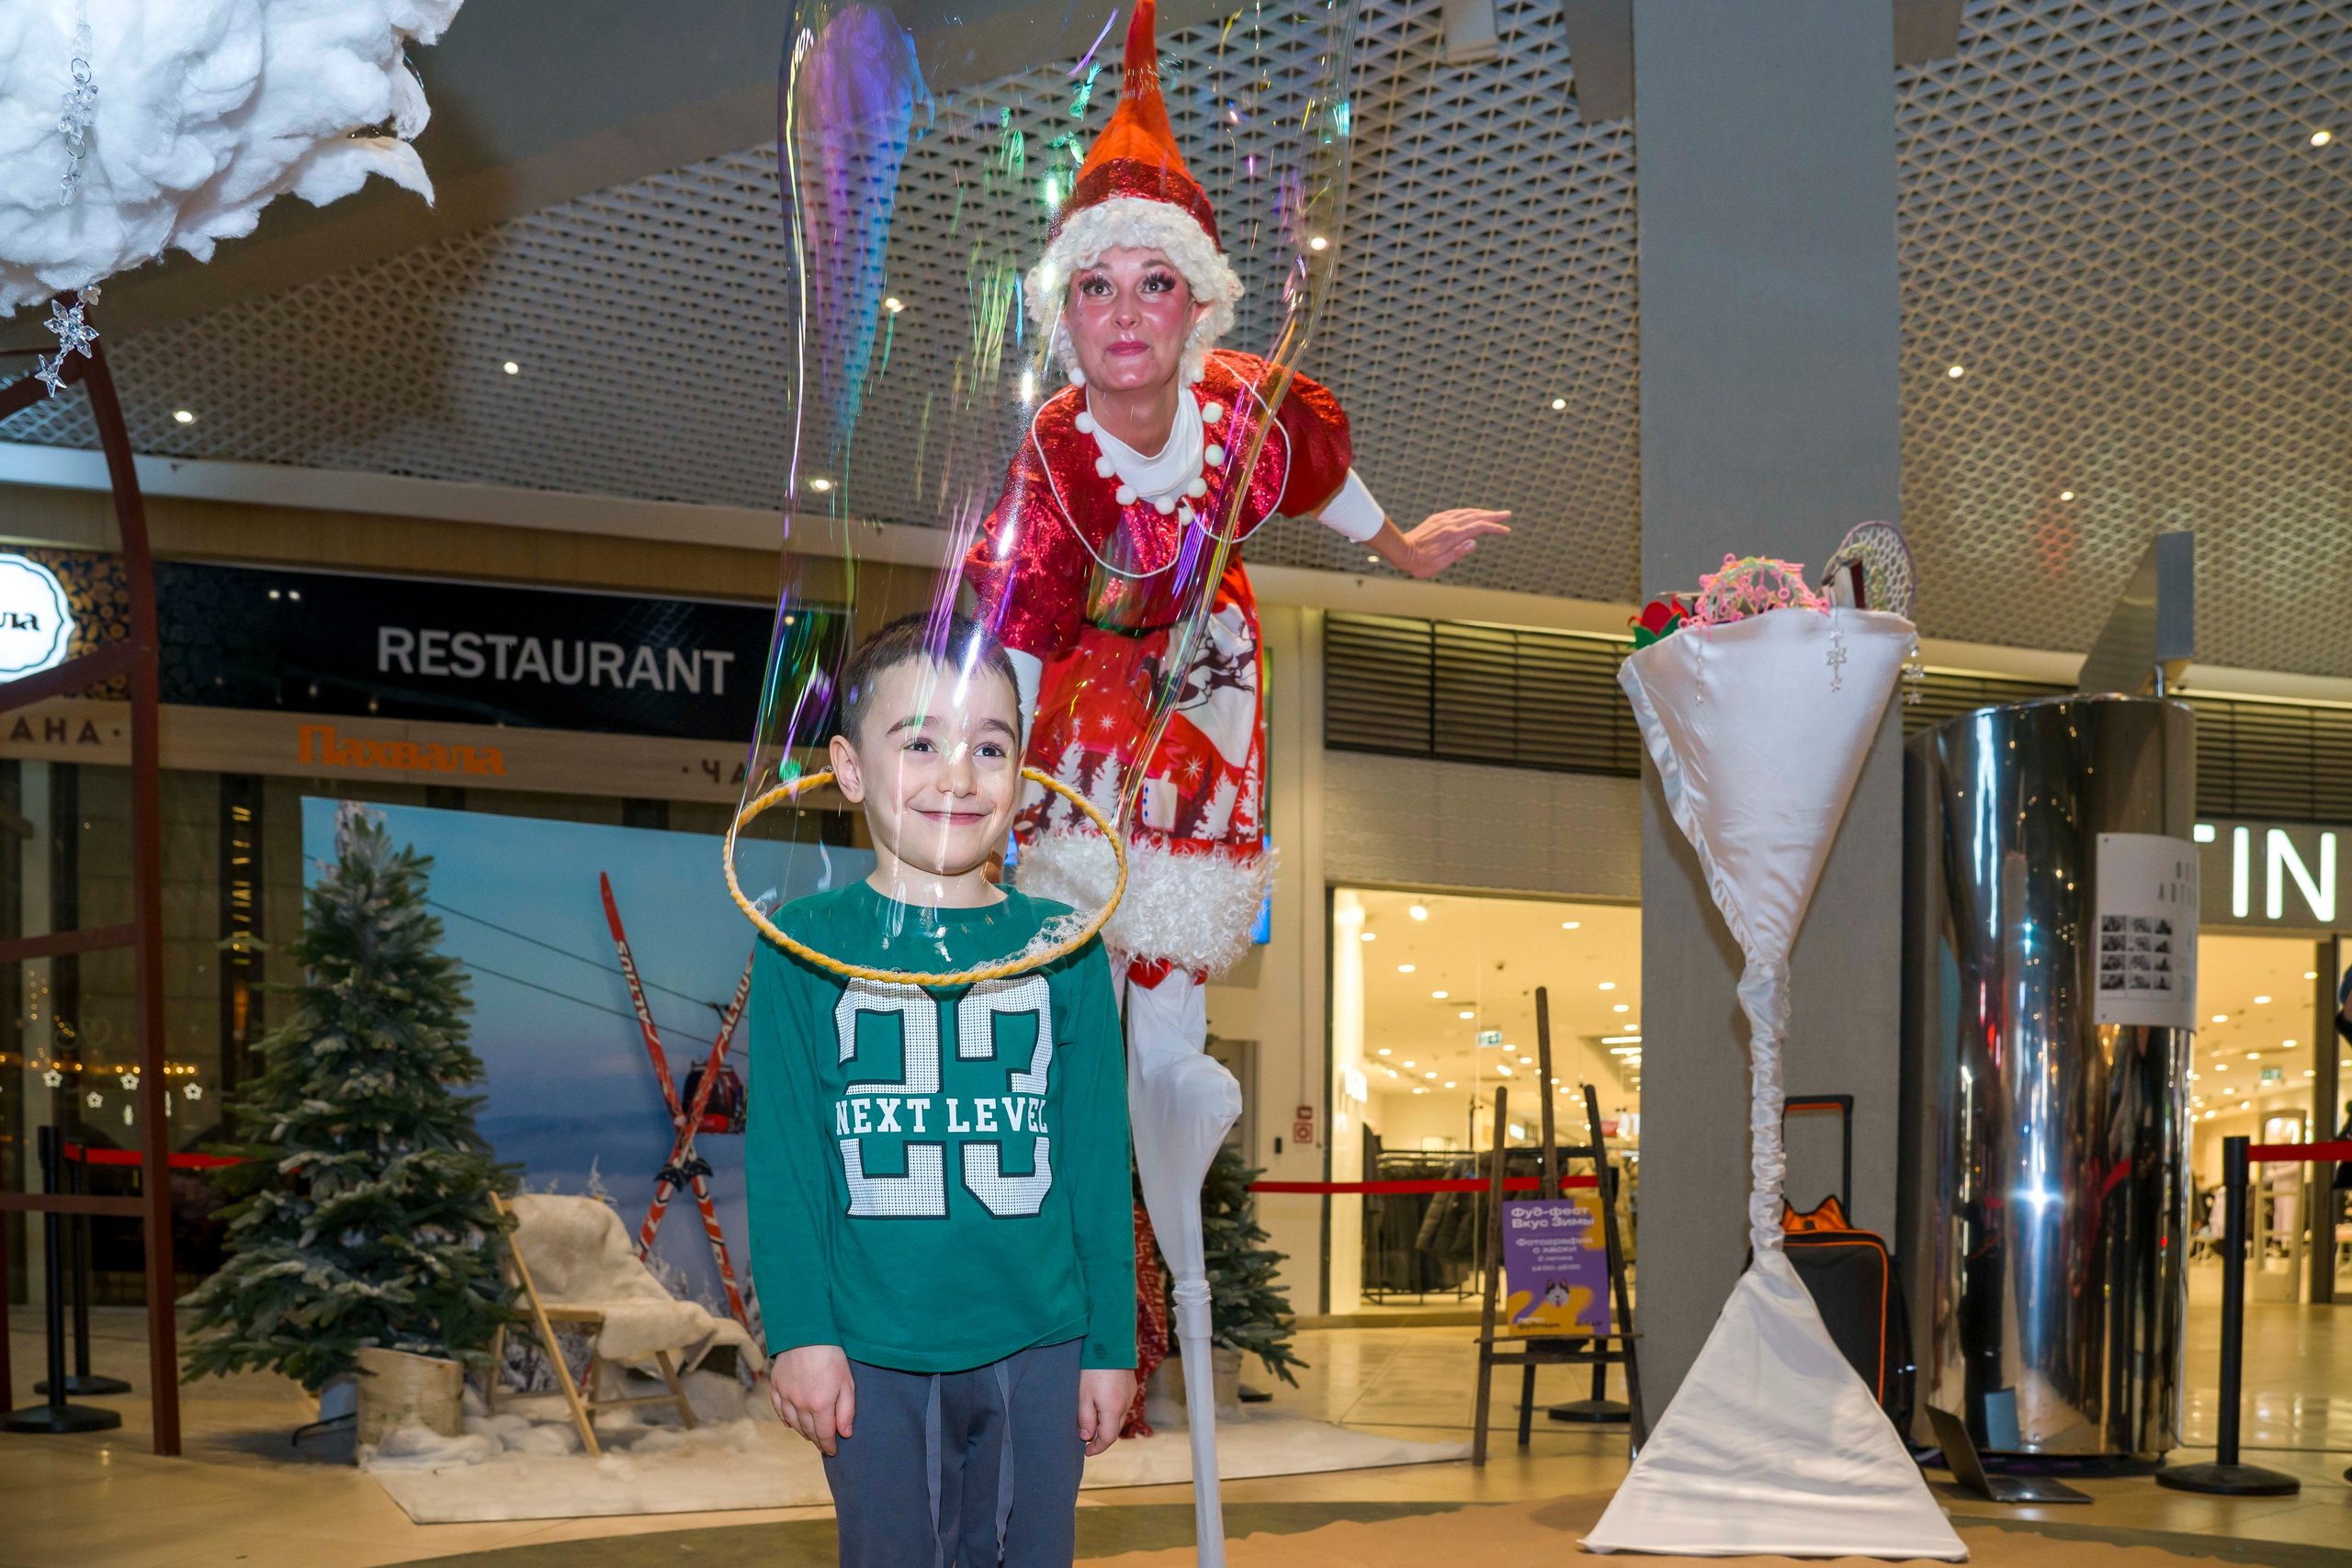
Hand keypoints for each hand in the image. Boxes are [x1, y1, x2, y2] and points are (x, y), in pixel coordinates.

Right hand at [769, 1344, 855, 1455]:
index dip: (829, 1446)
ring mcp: (786, 1396)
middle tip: (823, 1445)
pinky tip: (791, 1423)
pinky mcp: (776, 1387)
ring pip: (794, 1423)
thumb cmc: (831, 1356)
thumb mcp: (847, 1383)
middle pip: (808, 1431)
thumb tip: (845, 1434)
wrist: (806, 1333)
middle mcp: (800, 1405)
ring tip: (810, 1436)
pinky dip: (786, 1419)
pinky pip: (779, 1410)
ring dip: (803, 1432)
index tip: (833, 1452)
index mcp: (820, 1406)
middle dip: (817, 1440)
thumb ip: (846, 1411)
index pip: (824, 1434)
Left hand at [1077, 1367, 1136, 1456]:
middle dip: (1101, 1437)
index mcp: (1113, 1410)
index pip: (1108, 1438)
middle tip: (1086, 1439)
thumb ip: (1086, 1418)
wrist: (1110, 1342)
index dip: (1097, 1448)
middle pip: (1115, 1429)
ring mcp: (1130, 1395)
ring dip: (1107, 1423)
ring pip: (1119, 1418)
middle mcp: (1125, 1405)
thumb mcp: (1083, 1395)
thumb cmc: (1093, 1368)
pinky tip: (1101, 1406)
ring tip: (1091, 1422)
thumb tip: (1087, 1437)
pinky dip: (1112, 1412)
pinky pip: (1122, 1406)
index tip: (1086, 1452)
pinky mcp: (1130, 1387)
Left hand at [1375, 509, 1511, 578]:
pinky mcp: (1436, 519)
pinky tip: (1471, 513)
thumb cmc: (1419, 562)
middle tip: (1507, 514)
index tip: (1506, 530)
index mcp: (1452, 535)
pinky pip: (1456, 512)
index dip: (1494, 528)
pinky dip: (1468, 512)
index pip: (1479, 528)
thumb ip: (1458, 553)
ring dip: (1482, 512)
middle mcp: (1449, 524)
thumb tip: (1474, 542)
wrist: (1399, 550)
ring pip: (1466, 512)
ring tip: (1493, 514)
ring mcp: (1442, 520)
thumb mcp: (1439, 564)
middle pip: (1475, 516)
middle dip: (1493, 516)